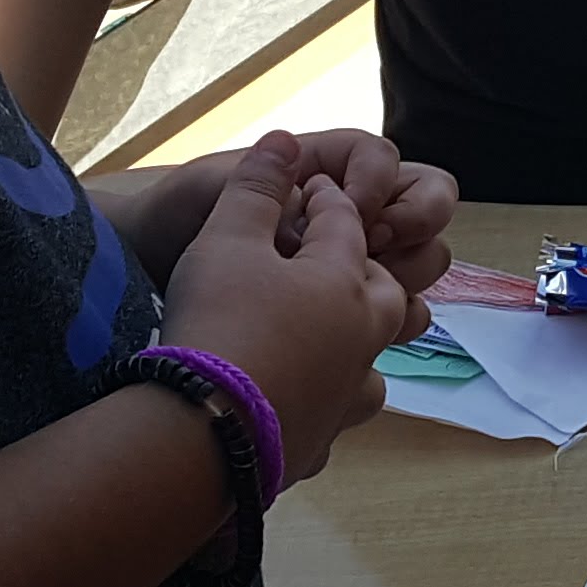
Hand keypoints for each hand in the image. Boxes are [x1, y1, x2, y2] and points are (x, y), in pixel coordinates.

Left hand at [97, 128, 454, 306]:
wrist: (151, 277)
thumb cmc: (177, 221)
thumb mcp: (205, 192)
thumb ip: (254, 177)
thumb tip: (286, 143)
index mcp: (329, 173)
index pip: (389, 162)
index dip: (379, 185)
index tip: (348, 214)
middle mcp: (353, 219)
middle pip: (426, 217)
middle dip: (411, 235)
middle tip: (368, 258)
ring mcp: (353, 271)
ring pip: (419, 272)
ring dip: (403, 284)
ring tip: (361, 302)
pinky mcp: (344, 321)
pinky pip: (393, 325)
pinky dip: (385, 331)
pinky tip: (350, 342)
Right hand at [157, 140, 418, 480]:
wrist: (201, 433)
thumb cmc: (218, 323)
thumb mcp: (226, 239)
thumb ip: (257, 186)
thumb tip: (284, 141)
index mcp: (347, 281)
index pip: (345, 222)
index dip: (322, 199)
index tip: (302, 191)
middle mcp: (362, 338)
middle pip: (386, 292)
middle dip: (362, 266)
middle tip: (321, 259)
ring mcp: (346, 395)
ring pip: (378, 362)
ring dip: (358, 343)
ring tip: (322, 335)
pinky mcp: (321, 444)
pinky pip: (335, 416)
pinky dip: (322, 403)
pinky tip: (293, 400)